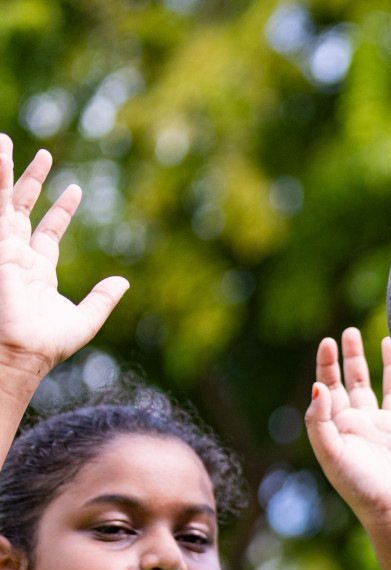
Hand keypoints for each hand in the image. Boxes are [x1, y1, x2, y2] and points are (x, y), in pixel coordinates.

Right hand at [0, 134, 127, 383]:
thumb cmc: (49, 344)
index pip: (48, 231)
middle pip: (21, 209)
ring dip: (5, 173)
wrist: (23, 350)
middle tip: (41, 153)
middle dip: (29, 181)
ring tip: (7, 142)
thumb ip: (102, 299)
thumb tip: (123, 282)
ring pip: (2, 202)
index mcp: (38, 270)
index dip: (61, 210)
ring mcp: (2, 249)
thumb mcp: (84, 319)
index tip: (74, 188)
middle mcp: (17, 256)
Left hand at [305, 328, 390, 528]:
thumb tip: (318, 388)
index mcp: (344, 425)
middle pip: (358, 382)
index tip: (328, 341)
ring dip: (389, 365)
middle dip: (352, 357)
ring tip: (387, 340)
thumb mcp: (331, 453)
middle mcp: (368, 422)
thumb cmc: (359, 485)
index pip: (331, 387)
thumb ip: (320, 421)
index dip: (328, 364)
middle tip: (348, 332)